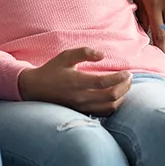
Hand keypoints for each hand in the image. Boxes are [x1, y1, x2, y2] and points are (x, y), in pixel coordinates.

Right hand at [18, 48, 132, 115]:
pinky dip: (113, 106)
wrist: (35, 89)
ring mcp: (81, 106)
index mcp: (77, 81)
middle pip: (111, 96)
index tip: (127, 72)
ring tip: (125, 86)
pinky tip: (115, 96)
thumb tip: (102, 55)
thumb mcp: (65, 56)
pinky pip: (102, 113)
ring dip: (121, 97)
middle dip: (125, 87)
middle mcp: (81, 97)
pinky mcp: (81, 112)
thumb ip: (84, 52)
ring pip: (109, 107)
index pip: (105, 82)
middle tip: (129, 78)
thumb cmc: (52, 70)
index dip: (120, 78)